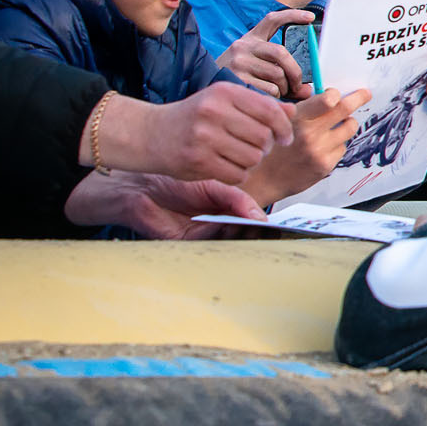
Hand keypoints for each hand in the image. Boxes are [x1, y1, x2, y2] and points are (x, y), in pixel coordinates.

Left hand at [63, 172, 267, 238]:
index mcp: (227, 213)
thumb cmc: (176, 182)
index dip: (268, 223)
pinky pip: (211, 242)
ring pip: (231, 241)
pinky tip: (231, 224)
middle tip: (273, 227)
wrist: (141, 187)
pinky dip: (223, 234)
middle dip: (260, 232)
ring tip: (254, 224)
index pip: (253, 222)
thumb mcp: (215, 187)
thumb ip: (238, 200)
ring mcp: (204, 236)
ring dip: (243, 234)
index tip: (285, 221)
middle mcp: (218, 227)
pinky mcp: (188, 243)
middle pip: (246, 235)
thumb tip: (261, 218)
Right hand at [95, 85, 295, 184]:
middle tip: (255, 148)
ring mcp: (204, 138)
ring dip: (252, 161)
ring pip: (253, 158)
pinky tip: (226, 166)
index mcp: (224, 93)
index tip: (285, 138)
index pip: (270, 111)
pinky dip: (238, 174)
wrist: (149, 134)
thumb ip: (259, 106)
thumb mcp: (224, 101)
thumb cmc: (193, 117)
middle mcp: (214, 112)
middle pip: (264, 137)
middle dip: (265, 147)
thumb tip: (292, 112)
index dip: (284, 128)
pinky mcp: (198, 161)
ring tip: (238, 156)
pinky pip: (238, 174)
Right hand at [219, 10, 316, 98]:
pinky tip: (266, 98)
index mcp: (250, 39)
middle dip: (296, 72)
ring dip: (285, 88)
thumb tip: (307, 91)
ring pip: (277, 74)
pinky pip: (269, 90)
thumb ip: (283, 75)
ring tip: (278, 93)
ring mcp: (238, 62)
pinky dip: (275, 97)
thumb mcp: (255, 66)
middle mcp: (243, 46)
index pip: (272, 20)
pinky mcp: (236, 79)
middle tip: (298, 85)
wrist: (204, 90)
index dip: (292, 16)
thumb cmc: (237, 77)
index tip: (310, 17)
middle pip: (281, 53)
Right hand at [245, 87, 371, 203]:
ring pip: (349, 128)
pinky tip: (322, 147)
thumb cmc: (273, 146)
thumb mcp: (281, 120)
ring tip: (336, 126)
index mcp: (297, 118)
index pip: (327, 100)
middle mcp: (309, 134)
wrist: (263, 178)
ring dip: (347, 123)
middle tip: (365, 94)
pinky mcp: (325, 165)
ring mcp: (319, 151)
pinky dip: (337, 144)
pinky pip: (343, 147)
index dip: (335, 94)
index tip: (337, 93)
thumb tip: (330, 96)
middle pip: (345, 110)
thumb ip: (305, 108)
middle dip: (358, 98)